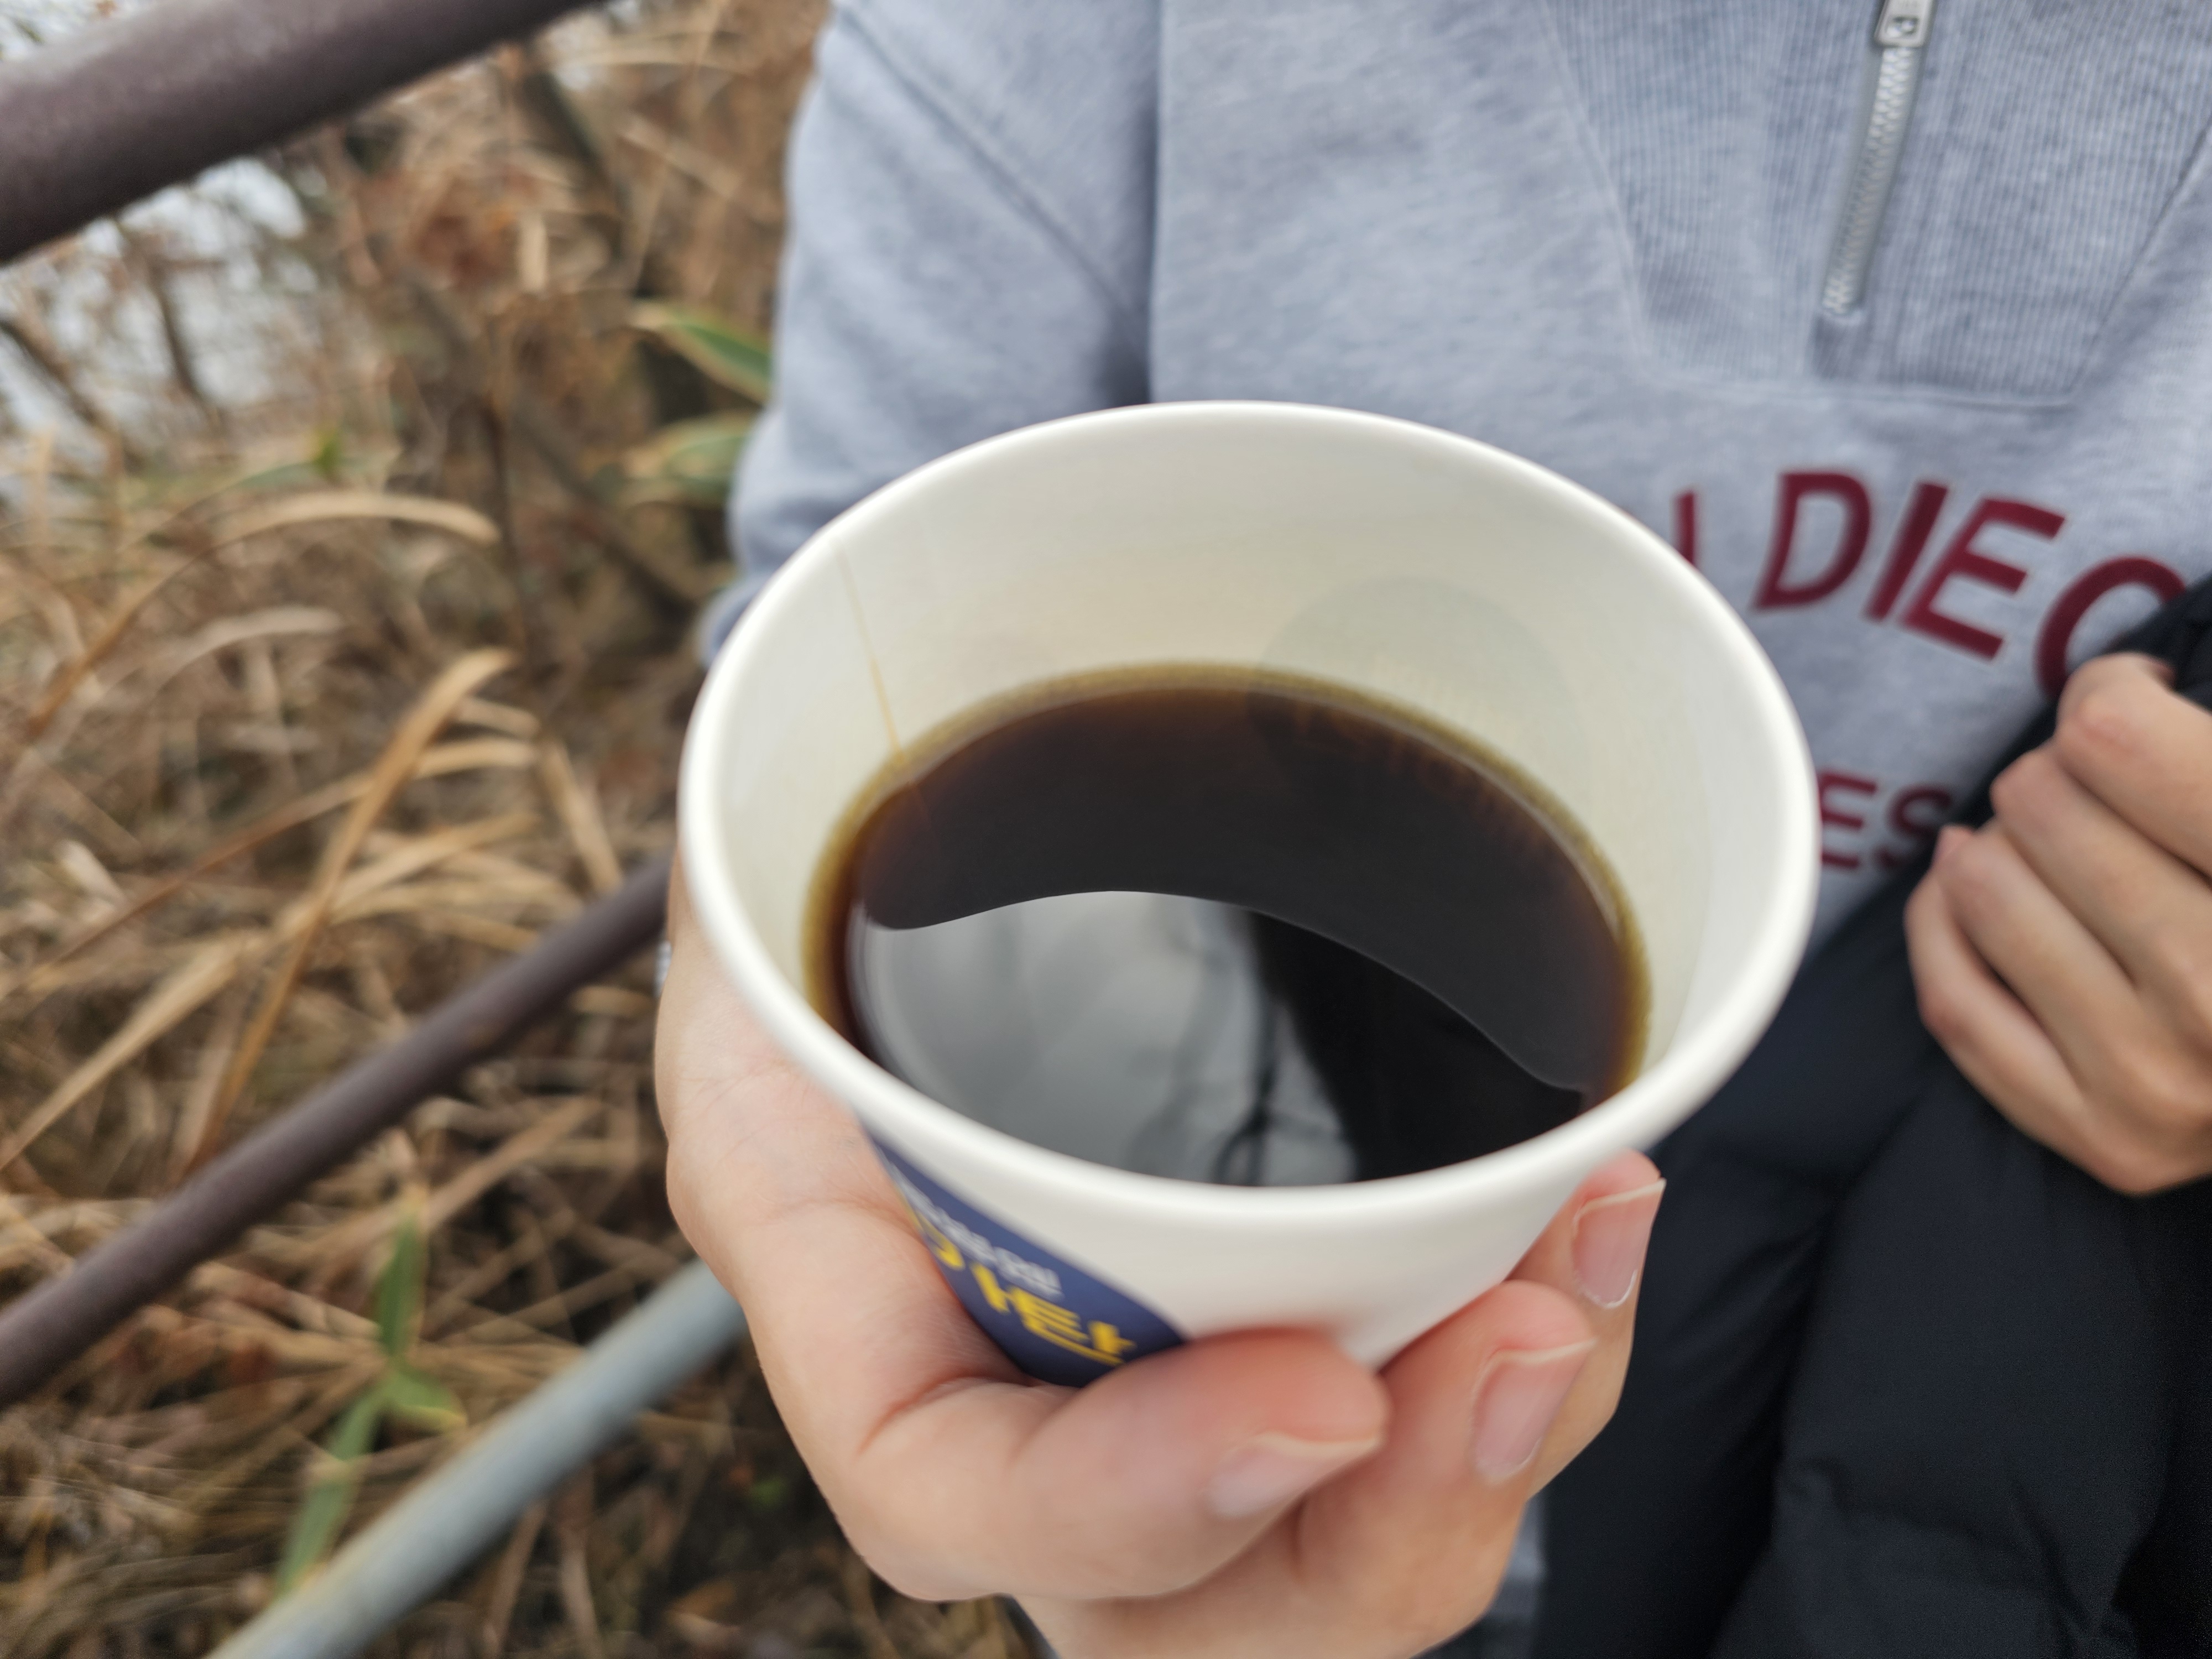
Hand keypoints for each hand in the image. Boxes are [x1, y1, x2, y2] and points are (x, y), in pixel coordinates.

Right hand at [655, 860, 1662, 1657]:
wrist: (941, 897)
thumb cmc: (826, 914)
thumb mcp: (756, 920)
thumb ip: (766, 942)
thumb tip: (770, 853)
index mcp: (862, 1321)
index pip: (955, 1499)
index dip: (1131, 1498)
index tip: (1318, 1395)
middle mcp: (1028, 1405)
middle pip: (1202, 1613)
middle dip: (1390, 1532)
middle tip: (1520, 1343)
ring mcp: (1177, 1383)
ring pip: (1347, 1533)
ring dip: (1505, 1433)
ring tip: (1594, 1237)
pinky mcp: (1308, 1310)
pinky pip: (1427, 1399)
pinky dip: (1538, 1325)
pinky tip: (1596, 1205)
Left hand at [1907, 653, 2211, 1192]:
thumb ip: (2188, 753)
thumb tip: (2105, 685)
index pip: (2115, 738)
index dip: (2109, 696)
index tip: (2123, 701)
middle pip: (2045, 806)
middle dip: (2050, 775)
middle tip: (2076, 783)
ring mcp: (2164, 1078)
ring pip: (1990, 892)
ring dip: (1993, 847)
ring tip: (2026, 838)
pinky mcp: (2109, 1139)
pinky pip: (1957, 1004)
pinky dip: (1941, 928)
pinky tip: (1963, 893)